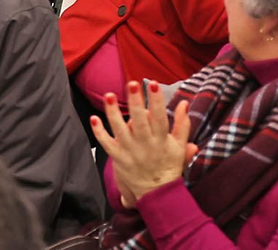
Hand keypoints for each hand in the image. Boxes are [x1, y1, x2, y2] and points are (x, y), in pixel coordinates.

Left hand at [89, 81, 197, 206]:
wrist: (157, 194)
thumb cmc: (169, 166)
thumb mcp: (179, 146)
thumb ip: (182, 124)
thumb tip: (184, 102)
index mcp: (161, 140)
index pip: (160, 117)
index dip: (156, 101)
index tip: (153, 84)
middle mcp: (145, 145)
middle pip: (139, 121)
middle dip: (135, 102)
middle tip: (131, 84)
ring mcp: (130, 152)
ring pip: (120, 130)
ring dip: (113, 113)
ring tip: (109, 95)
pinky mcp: (118, 158)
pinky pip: (107, 145)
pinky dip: (99, 133)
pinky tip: (94, 118)